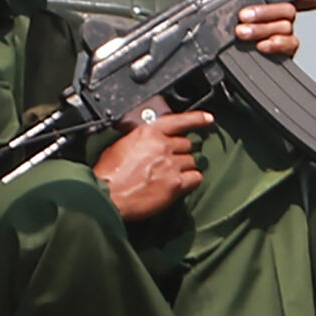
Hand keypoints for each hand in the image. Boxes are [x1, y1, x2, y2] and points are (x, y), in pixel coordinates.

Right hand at [93, 106, 212, 221]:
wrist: (107, 197)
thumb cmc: (108, 176)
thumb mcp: (120, 146)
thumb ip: (140, 140)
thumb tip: (149, 142)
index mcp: (148, 132)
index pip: (179, 120)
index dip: (197, 119)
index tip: (208, 119)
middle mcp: (162, 146)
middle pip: (186, 144)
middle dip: (180, 153)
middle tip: (168, 164)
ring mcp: (171, 164)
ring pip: (191, 161)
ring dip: (184, 168)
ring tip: (169, 177)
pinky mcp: (176, 183)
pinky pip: (196, 178)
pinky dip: (191, 181)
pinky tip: (180, 185)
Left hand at [233, 0, 315, 57]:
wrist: (217, 36)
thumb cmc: (232, 9)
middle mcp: (284, 15)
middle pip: (289, 11)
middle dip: (266, 12)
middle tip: (244, 15)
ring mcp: (284, 32)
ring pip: (285, 28)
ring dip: (262, 29)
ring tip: (242, 31)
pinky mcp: (282, 49)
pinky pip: (288, 46)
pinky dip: (275, 45)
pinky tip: (261, 44)